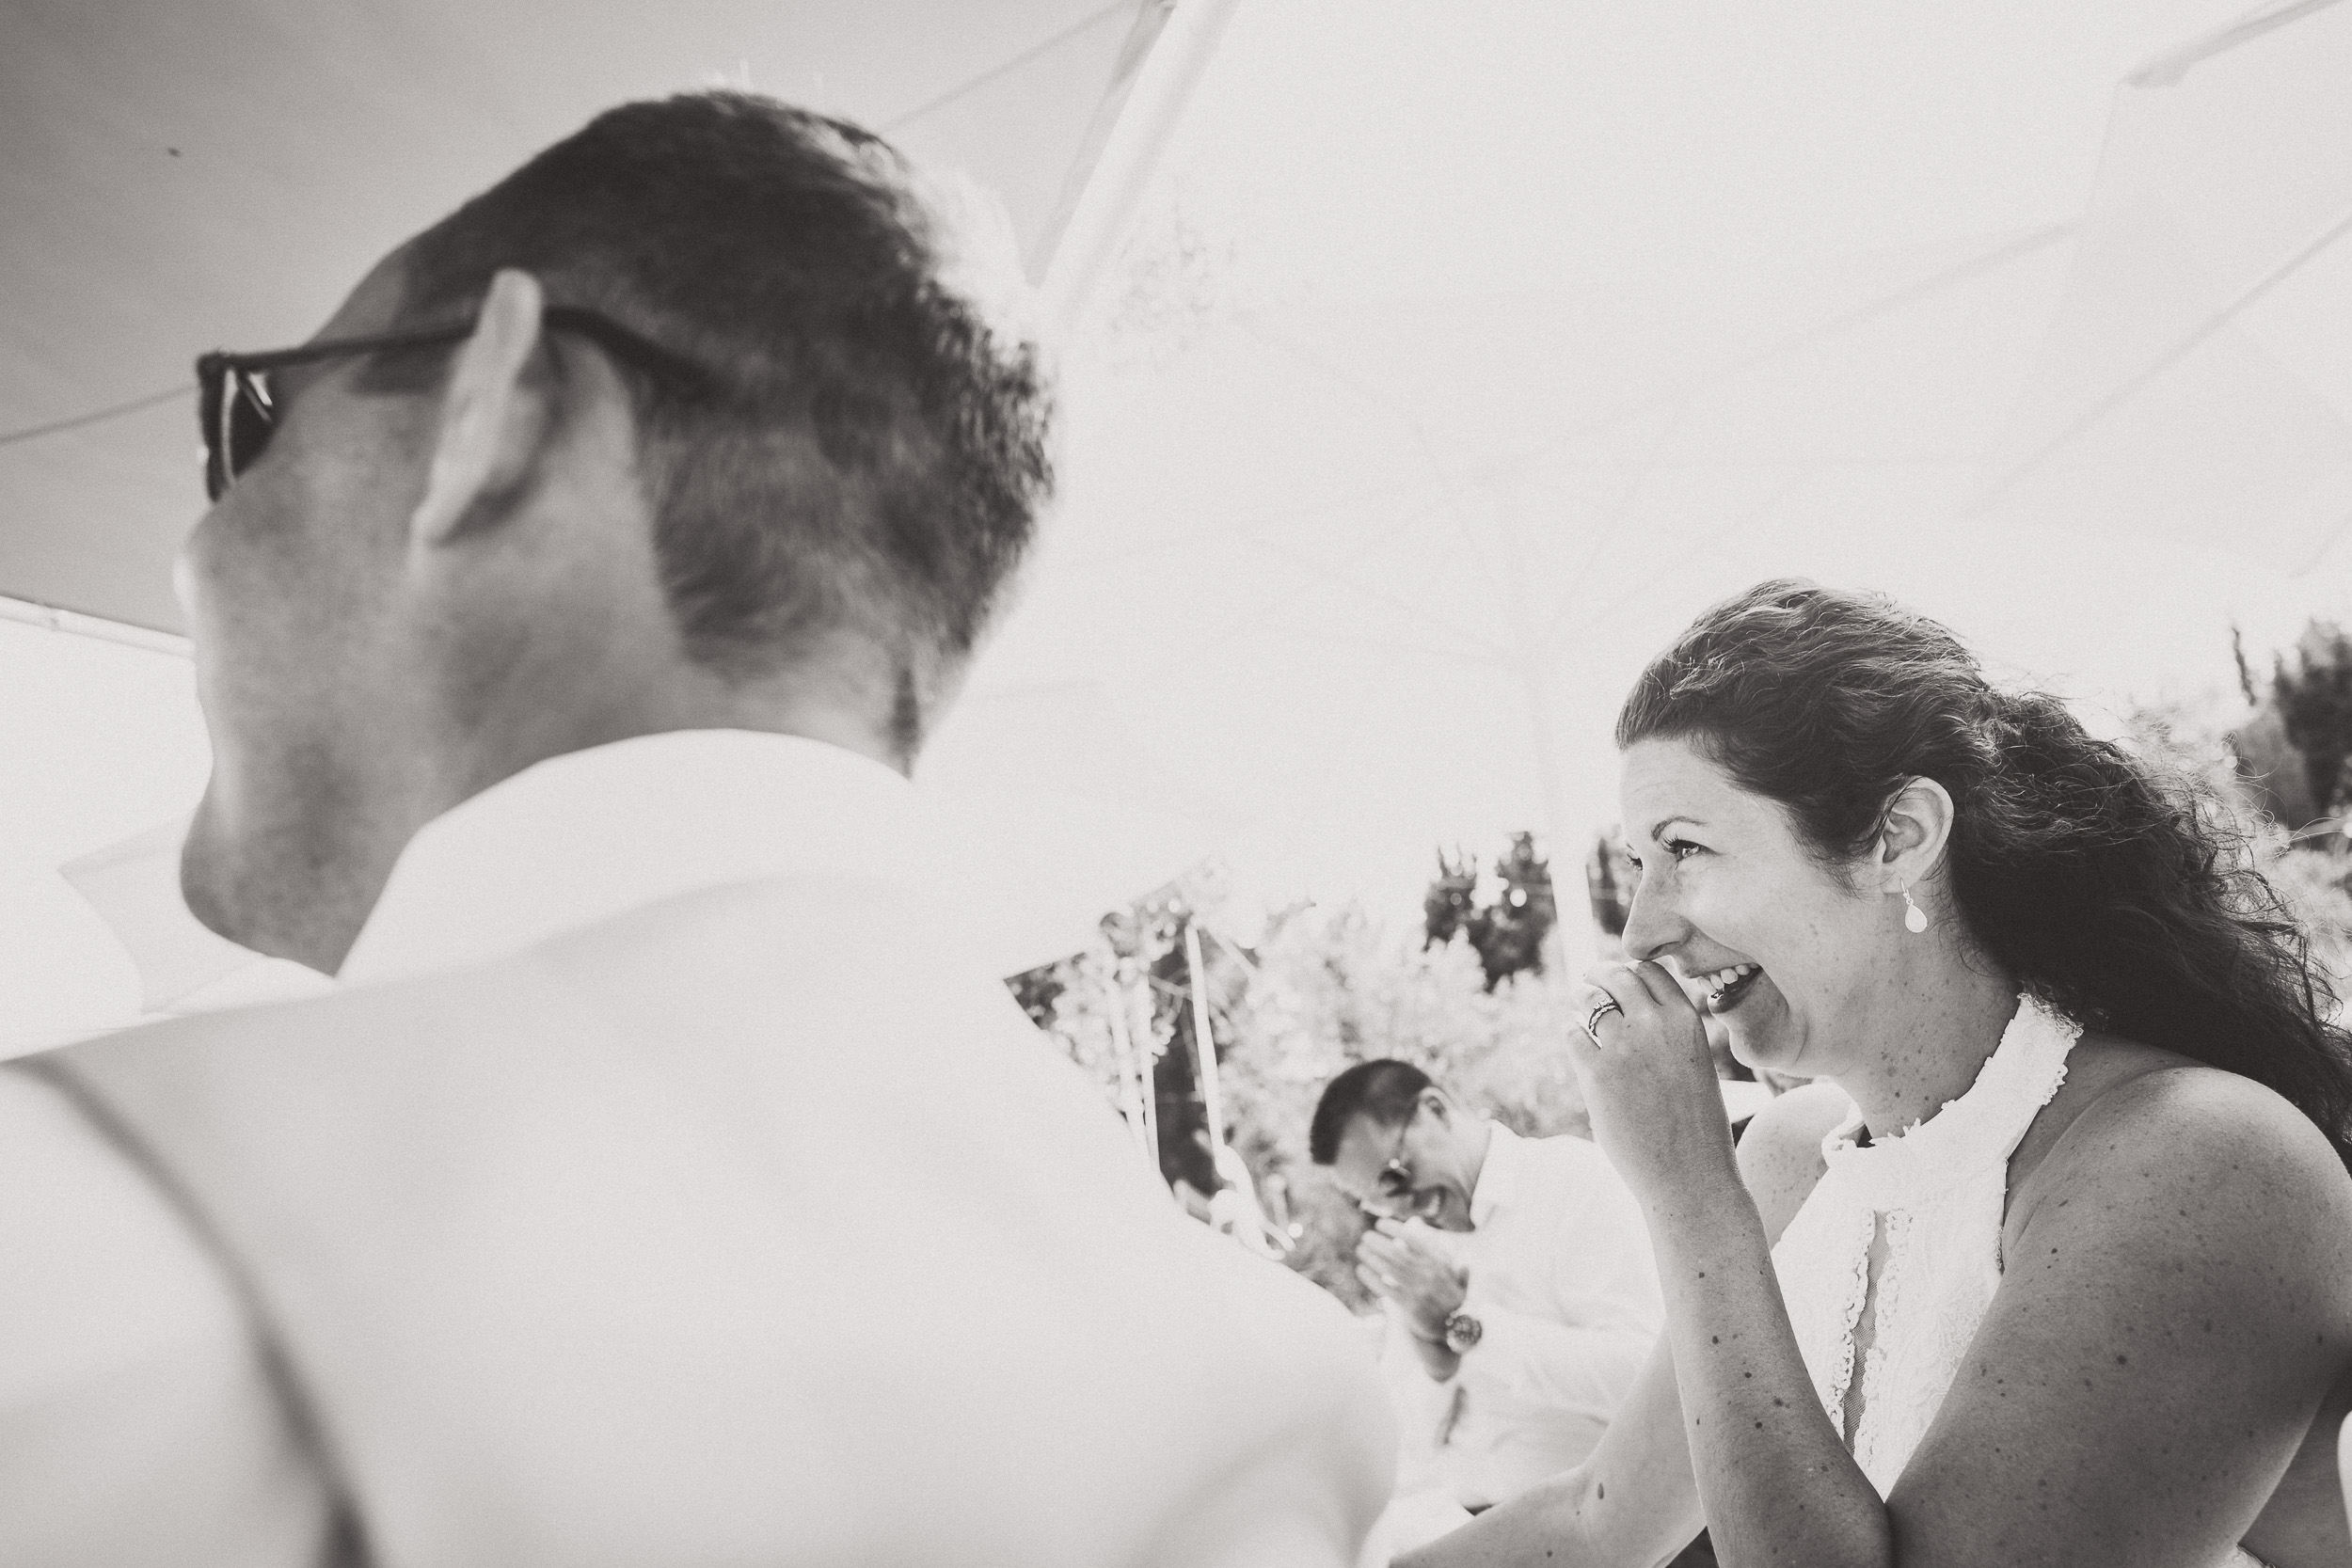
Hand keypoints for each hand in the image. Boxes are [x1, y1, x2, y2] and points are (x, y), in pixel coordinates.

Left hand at [1356, 1217, 1466, 1342]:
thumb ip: (1430, 1244)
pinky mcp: (1410, 1306)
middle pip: (1398, 1253)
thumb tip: (1415, 1222)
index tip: (1380, 1223)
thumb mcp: (1448, 1266)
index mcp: (1440, 1261)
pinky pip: (1386, 1288)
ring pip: (1390, 1269)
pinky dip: (1372, 1278)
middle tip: (1366, 1236)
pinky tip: (1361, 1270)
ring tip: (1360, 1249)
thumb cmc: (1448, 1293)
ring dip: (1372, 1257)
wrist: (1454, 1326)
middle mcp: (1430, 1274)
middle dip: (1379, 1242)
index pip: (1414, 1238)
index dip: (1395, 1228)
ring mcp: (1420, 1290)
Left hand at [1567, 960, 1737, 1207]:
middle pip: (1616, 976)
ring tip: (1578, 1006)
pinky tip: (1578, 1042)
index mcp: (1687, 1022)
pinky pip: (1572, 1034)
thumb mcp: (1694, 1065)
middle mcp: (1655, 1025)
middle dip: (1598, 974)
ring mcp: (1623, 1047)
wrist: (1691, 1175)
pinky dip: (1572, 1033)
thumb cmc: (1696, 1127)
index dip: (1630, 971)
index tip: (1619, 976)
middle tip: (1589, 979)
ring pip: (1588, 1000)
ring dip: (1580, 999)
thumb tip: (1627, 1008)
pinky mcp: (1595, 1073)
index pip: (1650, 972)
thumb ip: (1667, 1034)